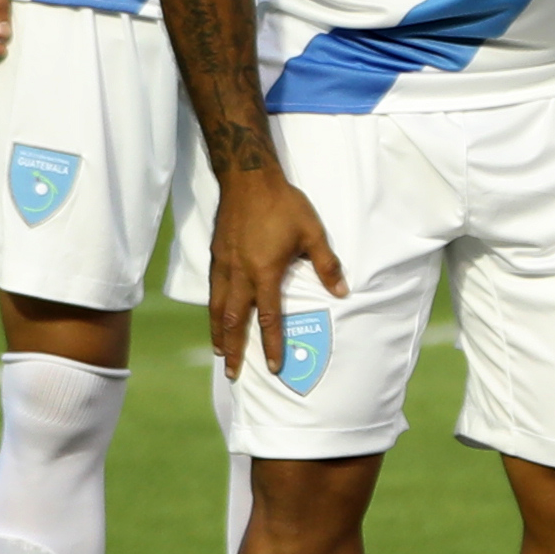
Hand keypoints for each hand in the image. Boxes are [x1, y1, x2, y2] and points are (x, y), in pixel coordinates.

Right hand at [204, 174, 345, 382]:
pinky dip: (213, 310)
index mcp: (264, 272)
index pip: (268, 317)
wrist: (248, 180)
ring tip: (220, 352)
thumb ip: (326, 265)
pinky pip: (212, 291)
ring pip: (217, 308)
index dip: (271, 344)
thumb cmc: (284, 205)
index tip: (274, 366)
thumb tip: (342, 292)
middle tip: (232, 373)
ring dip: (219, 333)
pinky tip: (216, 316)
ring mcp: (224, 266)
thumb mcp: (313, 233)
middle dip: (234, 349)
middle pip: (234, 320)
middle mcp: (240, 274)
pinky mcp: (216, 256)